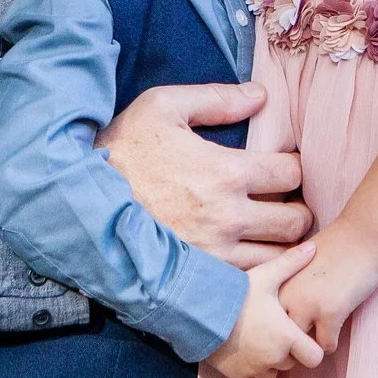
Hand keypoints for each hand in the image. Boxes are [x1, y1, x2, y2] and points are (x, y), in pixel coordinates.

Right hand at [97, 82, 309, 268]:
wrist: (81, 203)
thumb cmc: (123, 150)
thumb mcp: (163, 107)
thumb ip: (216, 99)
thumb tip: (261, 96)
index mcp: (226, 171)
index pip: (292, 173)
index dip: (293, 166)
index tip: (282, 166)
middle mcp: (229, 217)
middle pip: (297, 220)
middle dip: (296, 207)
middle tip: (283, 202)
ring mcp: (216, 253)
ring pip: (280, 257)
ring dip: (282, 243)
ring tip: (270, 231)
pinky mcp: (201, 276)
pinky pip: (252, 281)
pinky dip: (262, 271)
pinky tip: (251, 255)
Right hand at [204, 242, 325, 377]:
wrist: (198, 313)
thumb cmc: (235, 294)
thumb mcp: (265, 276)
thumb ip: (291, 263)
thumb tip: (313, 247)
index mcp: (286, 336)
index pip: (315, 357)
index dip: (311, 347)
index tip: (300, 334)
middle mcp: (273, 358)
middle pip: (292, 363)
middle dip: (287, 350)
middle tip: (274, 329)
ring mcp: (254, 369)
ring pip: (272, 372)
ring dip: (269, 360)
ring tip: (258, 337)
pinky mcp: (237, 376)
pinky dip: (251, 367)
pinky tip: (243, 347)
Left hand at [275, 221, 377, 354]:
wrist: (364, 234)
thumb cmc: (337, 243)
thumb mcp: (301, 259)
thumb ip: (289, 280)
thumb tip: (284, 304)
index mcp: (277, 279)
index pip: (262, 316)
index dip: (271, 325)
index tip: (279, 329)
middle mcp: (286, 294)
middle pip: (275, 335)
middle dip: (285, 342)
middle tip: (296, 343)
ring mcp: (307, 305)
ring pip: (298, 345)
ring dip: (307, 346)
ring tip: (313, 343)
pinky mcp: (330, 313)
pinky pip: (325, 345)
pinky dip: (330, 344)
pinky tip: (335, 334)